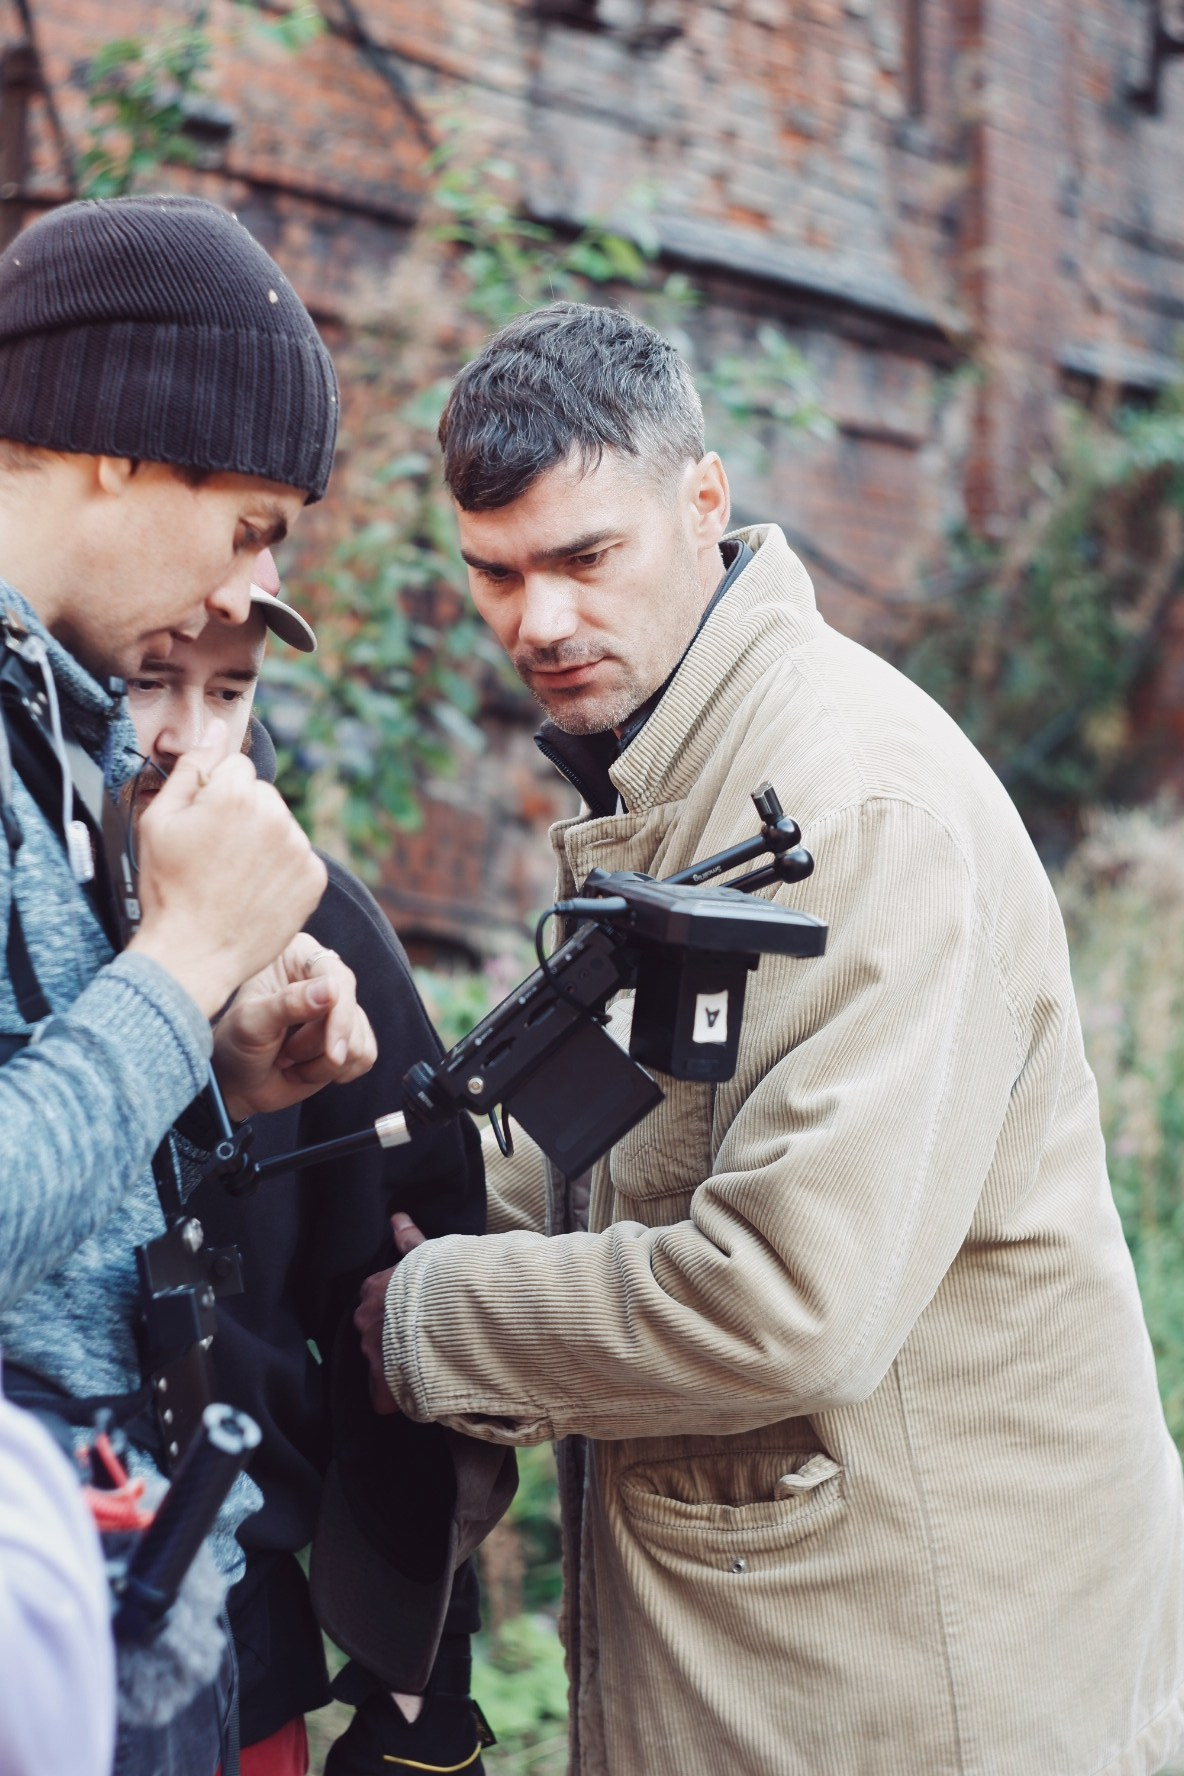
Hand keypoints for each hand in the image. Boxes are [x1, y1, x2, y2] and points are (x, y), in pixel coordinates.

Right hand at [128, 727, 327, 1017]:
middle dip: (242, 815)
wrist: (193, 954)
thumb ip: (191, 766)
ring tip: (234, 876)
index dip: (213, 795)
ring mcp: (299, 847)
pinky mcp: (314, 877)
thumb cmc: (169, 889)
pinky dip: (281, 869)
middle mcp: (274, 814)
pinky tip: (255, 890)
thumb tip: (215, 728)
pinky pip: (298, 856)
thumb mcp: (159, 821)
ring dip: (263, 841)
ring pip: (281, 825)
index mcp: (234, 793)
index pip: (233, 768)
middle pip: (261, 794)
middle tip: (216, 856)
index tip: (203, 826)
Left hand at [212, 933, 377, 1119]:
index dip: (340, 1016)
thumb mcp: (251, 1023)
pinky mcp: (350, 1037)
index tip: (333, 1052)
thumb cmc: (236, 1046)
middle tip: (283, 1056)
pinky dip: (336, 1073)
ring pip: (359, 1041)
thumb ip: (287, 1004)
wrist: (237, 1083)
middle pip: (351, 1014)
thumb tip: (331, 989)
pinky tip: (308, 1070)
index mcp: (297, 957)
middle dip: (318, 1047)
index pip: (338, 978)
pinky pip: (365, 1056)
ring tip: (289, 1061)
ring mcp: (338, 1009)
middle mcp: (323, 977)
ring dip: (322, 1064)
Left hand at [354, 1214, 425, 1415]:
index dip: (392, 1313)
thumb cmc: (443, 1280)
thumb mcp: (428, 1254)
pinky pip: (383, 1398)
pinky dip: (396, 1399)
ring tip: (425, 1365)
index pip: (372, 1304)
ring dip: (396, 1367)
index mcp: (374, 1290)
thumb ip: (409, 1239)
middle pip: (371, 1335)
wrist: (454, 1314)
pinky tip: (416, 1392)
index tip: (412, 1316)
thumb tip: (397, 1217)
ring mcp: (372, 1353)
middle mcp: (365, 1321)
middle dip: (390, 1340)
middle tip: (421, 1341)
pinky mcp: (385, 1384)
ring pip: (377, 1365)